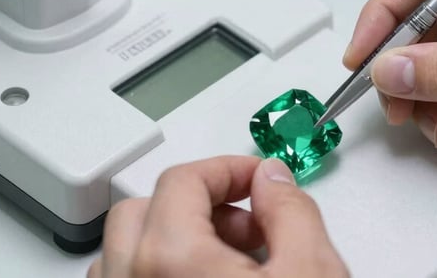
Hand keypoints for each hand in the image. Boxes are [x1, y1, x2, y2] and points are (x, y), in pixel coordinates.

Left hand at [88, 156, 347, 277]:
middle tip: (247, 222)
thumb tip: (273, 179)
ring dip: (170, 239)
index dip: (228, 168)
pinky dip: (152, 271)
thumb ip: (293, 210)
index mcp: (170, 260)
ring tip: (227, 258)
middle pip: (142, 209)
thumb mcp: (313, 273)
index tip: (257, 178)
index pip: (183, 178)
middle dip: (198, 204)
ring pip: (122, 251)